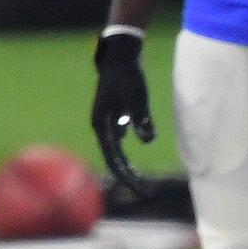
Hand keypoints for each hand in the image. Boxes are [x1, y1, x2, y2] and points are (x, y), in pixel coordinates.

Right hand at [91, 29, 155, 191]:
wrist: (120, 57)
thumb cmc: (128, 76)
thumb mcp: (137, 97)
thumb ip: (141, 118)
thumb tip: (146, 140)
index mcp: (101, 124)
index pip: (113, 156)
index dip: (125, 174)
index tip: (137, 189)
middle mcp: (101, 126)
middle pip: (112, 156)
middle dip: (126, 174)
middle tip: (142, 191)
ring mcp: (106, 122)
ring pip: (115, 149)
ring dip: (125, 164)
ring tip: (138, 179)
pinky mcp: (114, 117)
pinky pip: (119, 140)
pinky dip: (126, 151)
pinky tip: (131, 160)